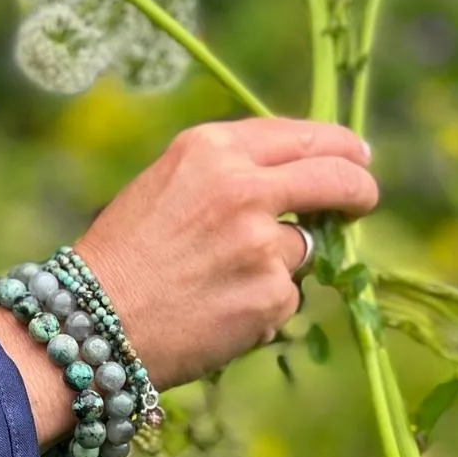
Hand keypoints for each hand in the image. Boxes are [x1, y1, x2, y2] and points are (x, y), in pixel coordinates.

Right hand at [75, 116, 378, 391]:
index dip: (340, 146)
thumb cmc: (126, 250)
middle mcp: (243, 187)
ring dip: (281, 260)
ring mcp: (262, 243)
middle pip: (336, 176)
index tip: (356, 157)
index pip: (303, 135)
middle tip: (363, 197)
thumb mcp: (170, 180)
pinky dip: (263, 302)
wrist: (93, 322)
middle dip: (359, 187)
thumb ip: (230, 168)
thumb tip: (300, 172)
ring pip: (305, 246)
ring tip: (222, 278)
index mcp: (213, 148)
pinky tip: (219, 308)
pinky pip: (286, 294)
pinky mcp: (271, 295)